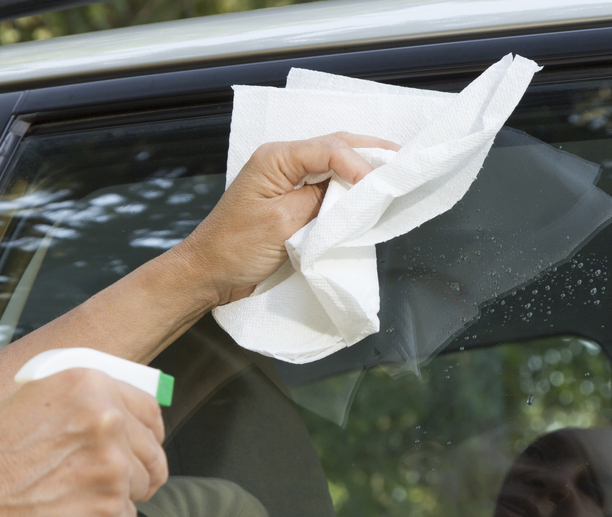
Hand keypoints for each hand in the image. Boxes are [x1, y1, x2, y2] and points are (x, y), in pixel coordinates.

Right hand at [0, 368, 167, 516]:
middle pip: (153, 452)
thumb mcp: (39, 397)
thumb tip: (124, 415)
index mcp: (93, 386)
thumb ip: (87, 401)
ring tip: (78, 496)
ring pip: (142, 486)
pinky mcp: (109, 507)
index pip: (150, 410)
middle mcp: (109, 422)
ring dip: (119, 495)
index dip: (151, 432)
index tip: (148, 444)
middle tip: (117, 480)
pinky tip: (73, 513)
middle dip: (141, 469)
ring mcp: (113, 466)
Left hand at [178, 131, 400, 304]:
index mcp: (275, 158)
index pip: (329, 149)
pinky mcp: (289, 201)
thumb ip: (318, 200)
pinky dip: (348, 186)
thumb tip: (349, 189)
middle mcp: (281, 162)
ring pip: (332, 163)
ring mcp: (285, 181)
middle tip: (402, 159)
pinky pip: (325, 185)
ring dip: (361, 166)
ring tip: (391, 171)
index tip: (378, 185)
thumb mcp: (282, 223)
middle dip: (369, 152)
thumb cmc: (234, 249)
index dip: (359, 163)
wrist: (208, 274)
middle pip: (334, 146)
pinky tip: (365, 192)